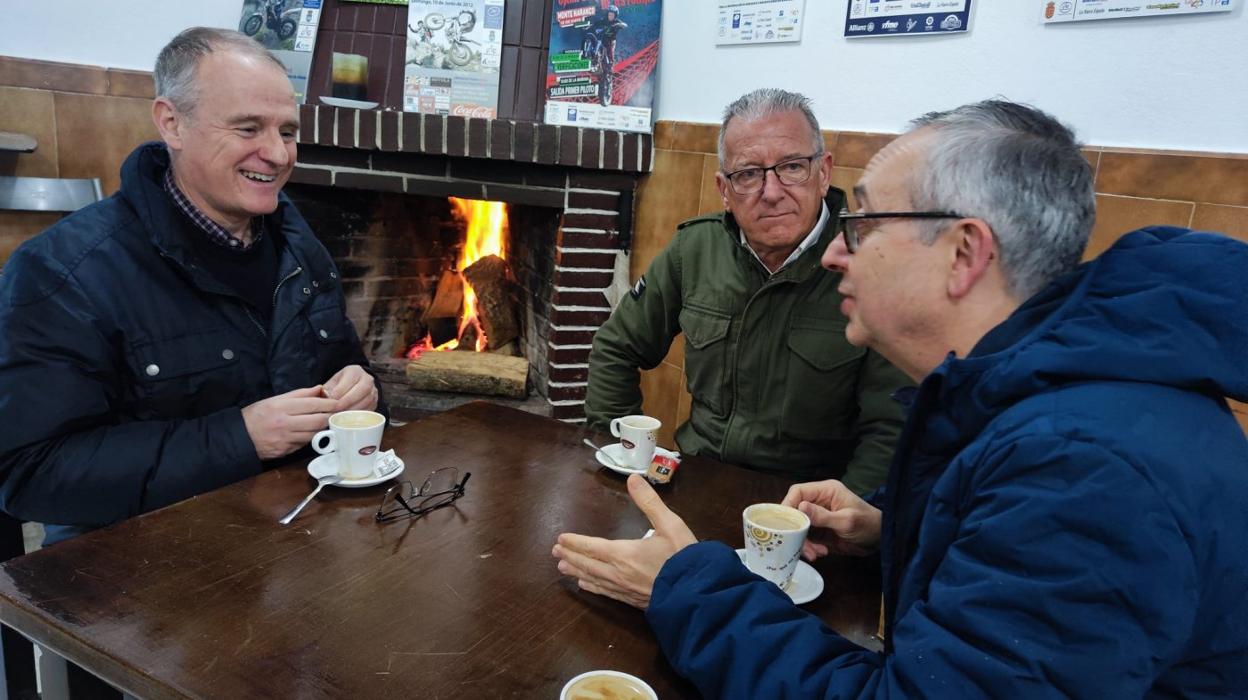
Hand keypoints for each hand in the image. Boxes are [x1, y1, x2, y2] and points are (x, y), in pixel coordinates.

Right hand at [242, 386, 339, 459]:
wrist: (240, 437)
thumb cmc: (257, 415)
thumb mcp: (275, 400)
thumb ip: (299, 394)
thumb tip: (320, 389)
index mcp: (281, 407)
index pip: (313, 405)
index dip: (329, 404)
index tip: (338, 402)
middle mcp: (285, 423)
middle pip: (317, 421)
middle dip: (330, 417)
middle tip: (339, 413)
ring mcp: (286, 439)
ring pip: (313, 434)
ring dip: (323, 428)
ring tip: (329, 422)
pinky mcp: (286, 451)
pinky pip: (304, 443)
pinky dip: (311, 437)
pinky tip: (314, 432)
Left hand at [323, 364, 377, 411]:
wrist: (351, 388)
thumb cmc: (339, 386)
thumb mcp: (331, 383)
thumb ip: (327, 389)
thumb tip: (326, 396)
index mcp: (355, 371)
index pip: (350, 380)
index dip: (340, 391)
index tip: (330, 400)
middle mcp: (367, 379)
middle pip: (362, 389)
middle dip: (347, 401)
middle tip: (336, 409)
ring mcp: (373, 392)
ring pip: (367, 401)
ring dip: (353, 409)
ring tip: (340, 415)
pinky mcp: (374, 404)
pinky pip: (369, 410)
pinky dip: (359, 416)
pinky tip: (348, 419)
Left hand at [553, 474, 697, 608]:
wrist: (699, 593)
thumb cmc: (684, 557)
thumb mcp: (670, 524)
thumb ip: (649, 502)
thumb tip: (633, 478)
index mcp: (625, 553)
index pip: (592, 546)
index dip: (576, 542)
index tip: (561, 538)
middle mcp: (619, 573)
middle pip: (588, 564)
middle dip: (571, 556)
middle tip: (555, 552)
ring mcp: (625, 590)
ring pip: (594, 580)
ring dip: (577, 572)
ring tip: (563, 568)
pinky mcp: (633, 601)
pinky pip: (606, 593)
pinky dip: (593, 588)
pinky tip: (587, 586)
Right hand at [780, 479, 881, 559]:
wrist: (880, 541)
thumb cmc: (868, 524)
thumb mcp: (846, 521)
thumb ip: (823, 516)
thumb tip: (800, 507)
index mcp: (825, 491)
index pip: (798, 492)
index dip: (788, 504)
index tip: (785, 522)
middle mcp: (818, 502)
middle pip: (795, 511)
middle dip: (796, 530)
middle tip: (801, 544)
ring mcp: (818, 517)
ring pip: (798, 527)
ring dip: (803, 542)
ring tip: (815, 554)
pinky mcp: (819, 531)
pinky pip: (806, 538)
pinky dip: (809, 547)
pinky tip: (820, 553)